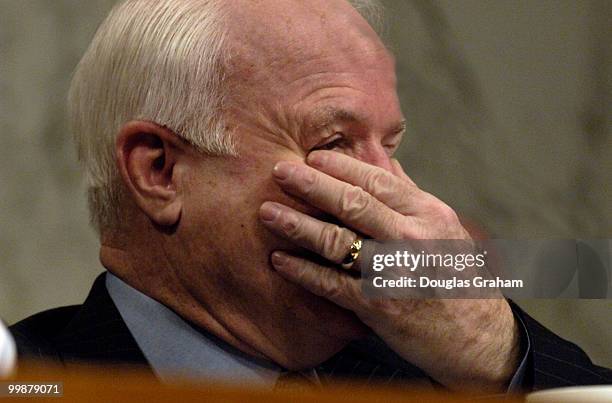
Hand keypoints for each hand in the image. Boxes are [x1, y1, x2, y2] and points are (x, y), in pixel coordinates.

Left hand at [258, 150, 519, 390]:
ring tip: (268, 212)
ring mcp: (394, 273)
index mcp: (428, 214)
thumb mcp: (444, 228)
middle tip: (279, 171)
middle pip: (353, 204)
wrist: (476, 336)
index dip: (340, 167)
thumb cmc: (456, 276)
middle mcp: (412, 239)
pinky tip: (279, 259)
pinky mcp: (378, 306)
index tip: (311, 156)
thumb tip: (384, 160)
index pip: (377, 180)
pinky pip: (331, 284)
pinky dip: (303, 271)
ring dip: (297, 225)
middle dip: (311, 185)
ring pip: (337, 242)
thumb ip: (410, 194)